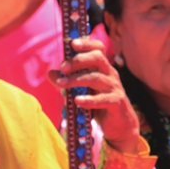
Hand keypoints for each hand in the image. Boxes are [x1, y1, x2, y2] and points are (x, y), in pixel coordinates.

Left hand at [48, 37, 140, 154]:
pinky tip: (77, 101)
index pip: (98, 48)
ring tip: (62, 85)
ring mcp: (115, 88)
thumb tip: (50, 74)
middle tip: (63, 68)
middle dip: (78, 60)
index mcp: (103, 68)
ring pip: (96, 78)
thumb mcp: (82, 91)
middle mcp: (110, 74)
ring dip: (77, 80)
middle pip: (98, 58)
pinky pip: (103, 99)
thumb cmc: (99, 104)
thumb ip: (67, 81)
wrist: (119, 125)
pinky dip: (89, 100)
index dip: (87, 43)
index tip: (72, 43)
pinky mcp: (116, 102)